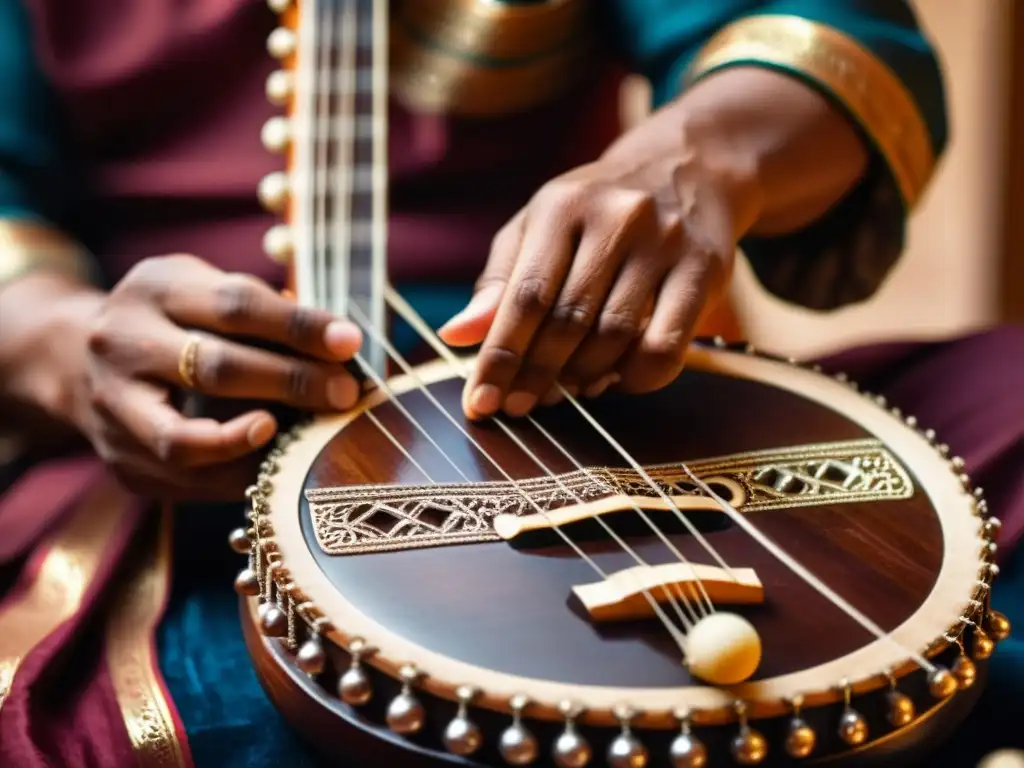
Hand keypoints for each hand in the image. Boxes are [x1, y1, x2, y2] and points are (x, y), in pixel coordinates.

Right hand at [72, 255, 361, 499]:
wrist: (77, 361)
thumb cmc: (175, 323)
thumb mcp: (206, 292)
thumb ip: (262, 313)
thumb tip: (339, 346)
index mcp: (156, 289)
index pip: (235, 305)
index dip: (298, 325)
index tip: (349, 342)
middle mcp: (122, 343)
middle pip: (213, 367)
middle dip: (289, 382)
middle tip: (342, 393)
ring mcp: (111, 406)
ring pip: (181, 438)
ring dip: (247, 441)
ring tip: (290, 434)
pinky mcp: (118, 458)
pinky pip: (180, 478)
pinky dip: (228, 475)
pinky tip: (267, 465)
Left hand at [438, 148, 743, 419]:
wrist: (689, 166)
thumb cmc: (596, 210)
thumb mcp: (539, 227)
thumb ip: (499, 281)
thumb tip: (455, 336)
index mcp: (562, 205)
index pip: (524, 295)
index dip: (499, 356)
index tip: (480, 402)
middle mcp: (615, 217)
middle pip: (567, 319)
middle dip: (536, 374)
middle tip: (520, 406)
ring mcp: (665, 242)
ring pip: (614, 335)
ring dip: (584, 377)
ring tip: (566, 390)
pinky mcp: (705, 268)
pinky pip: (666, 345)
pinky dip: (636, 378)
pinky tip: (617, 381)